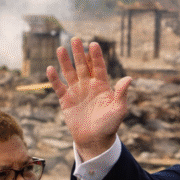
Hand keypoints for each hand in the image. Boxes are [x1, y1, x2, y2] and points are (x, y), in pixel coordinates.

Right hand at [47, 37, 131, 160]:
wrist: (95, 140)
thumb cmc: (110, 125)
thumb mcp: (119, 109)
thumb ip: (121, 93)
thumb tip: (129, 78)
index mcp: (102, 86)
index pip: (98, 67)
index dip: (96, 56)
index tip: (93, 44)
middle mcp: (88, 86)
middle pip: (83, 66)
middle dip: (79, 53)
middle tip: (76, 39)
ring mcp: (76, 92)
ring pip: (69, 73)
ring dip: (65, 62)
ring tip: (61, 49)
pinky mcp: (66, 100)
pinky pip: (58, 87)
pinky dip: (54, 79)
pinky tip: (50, 68)